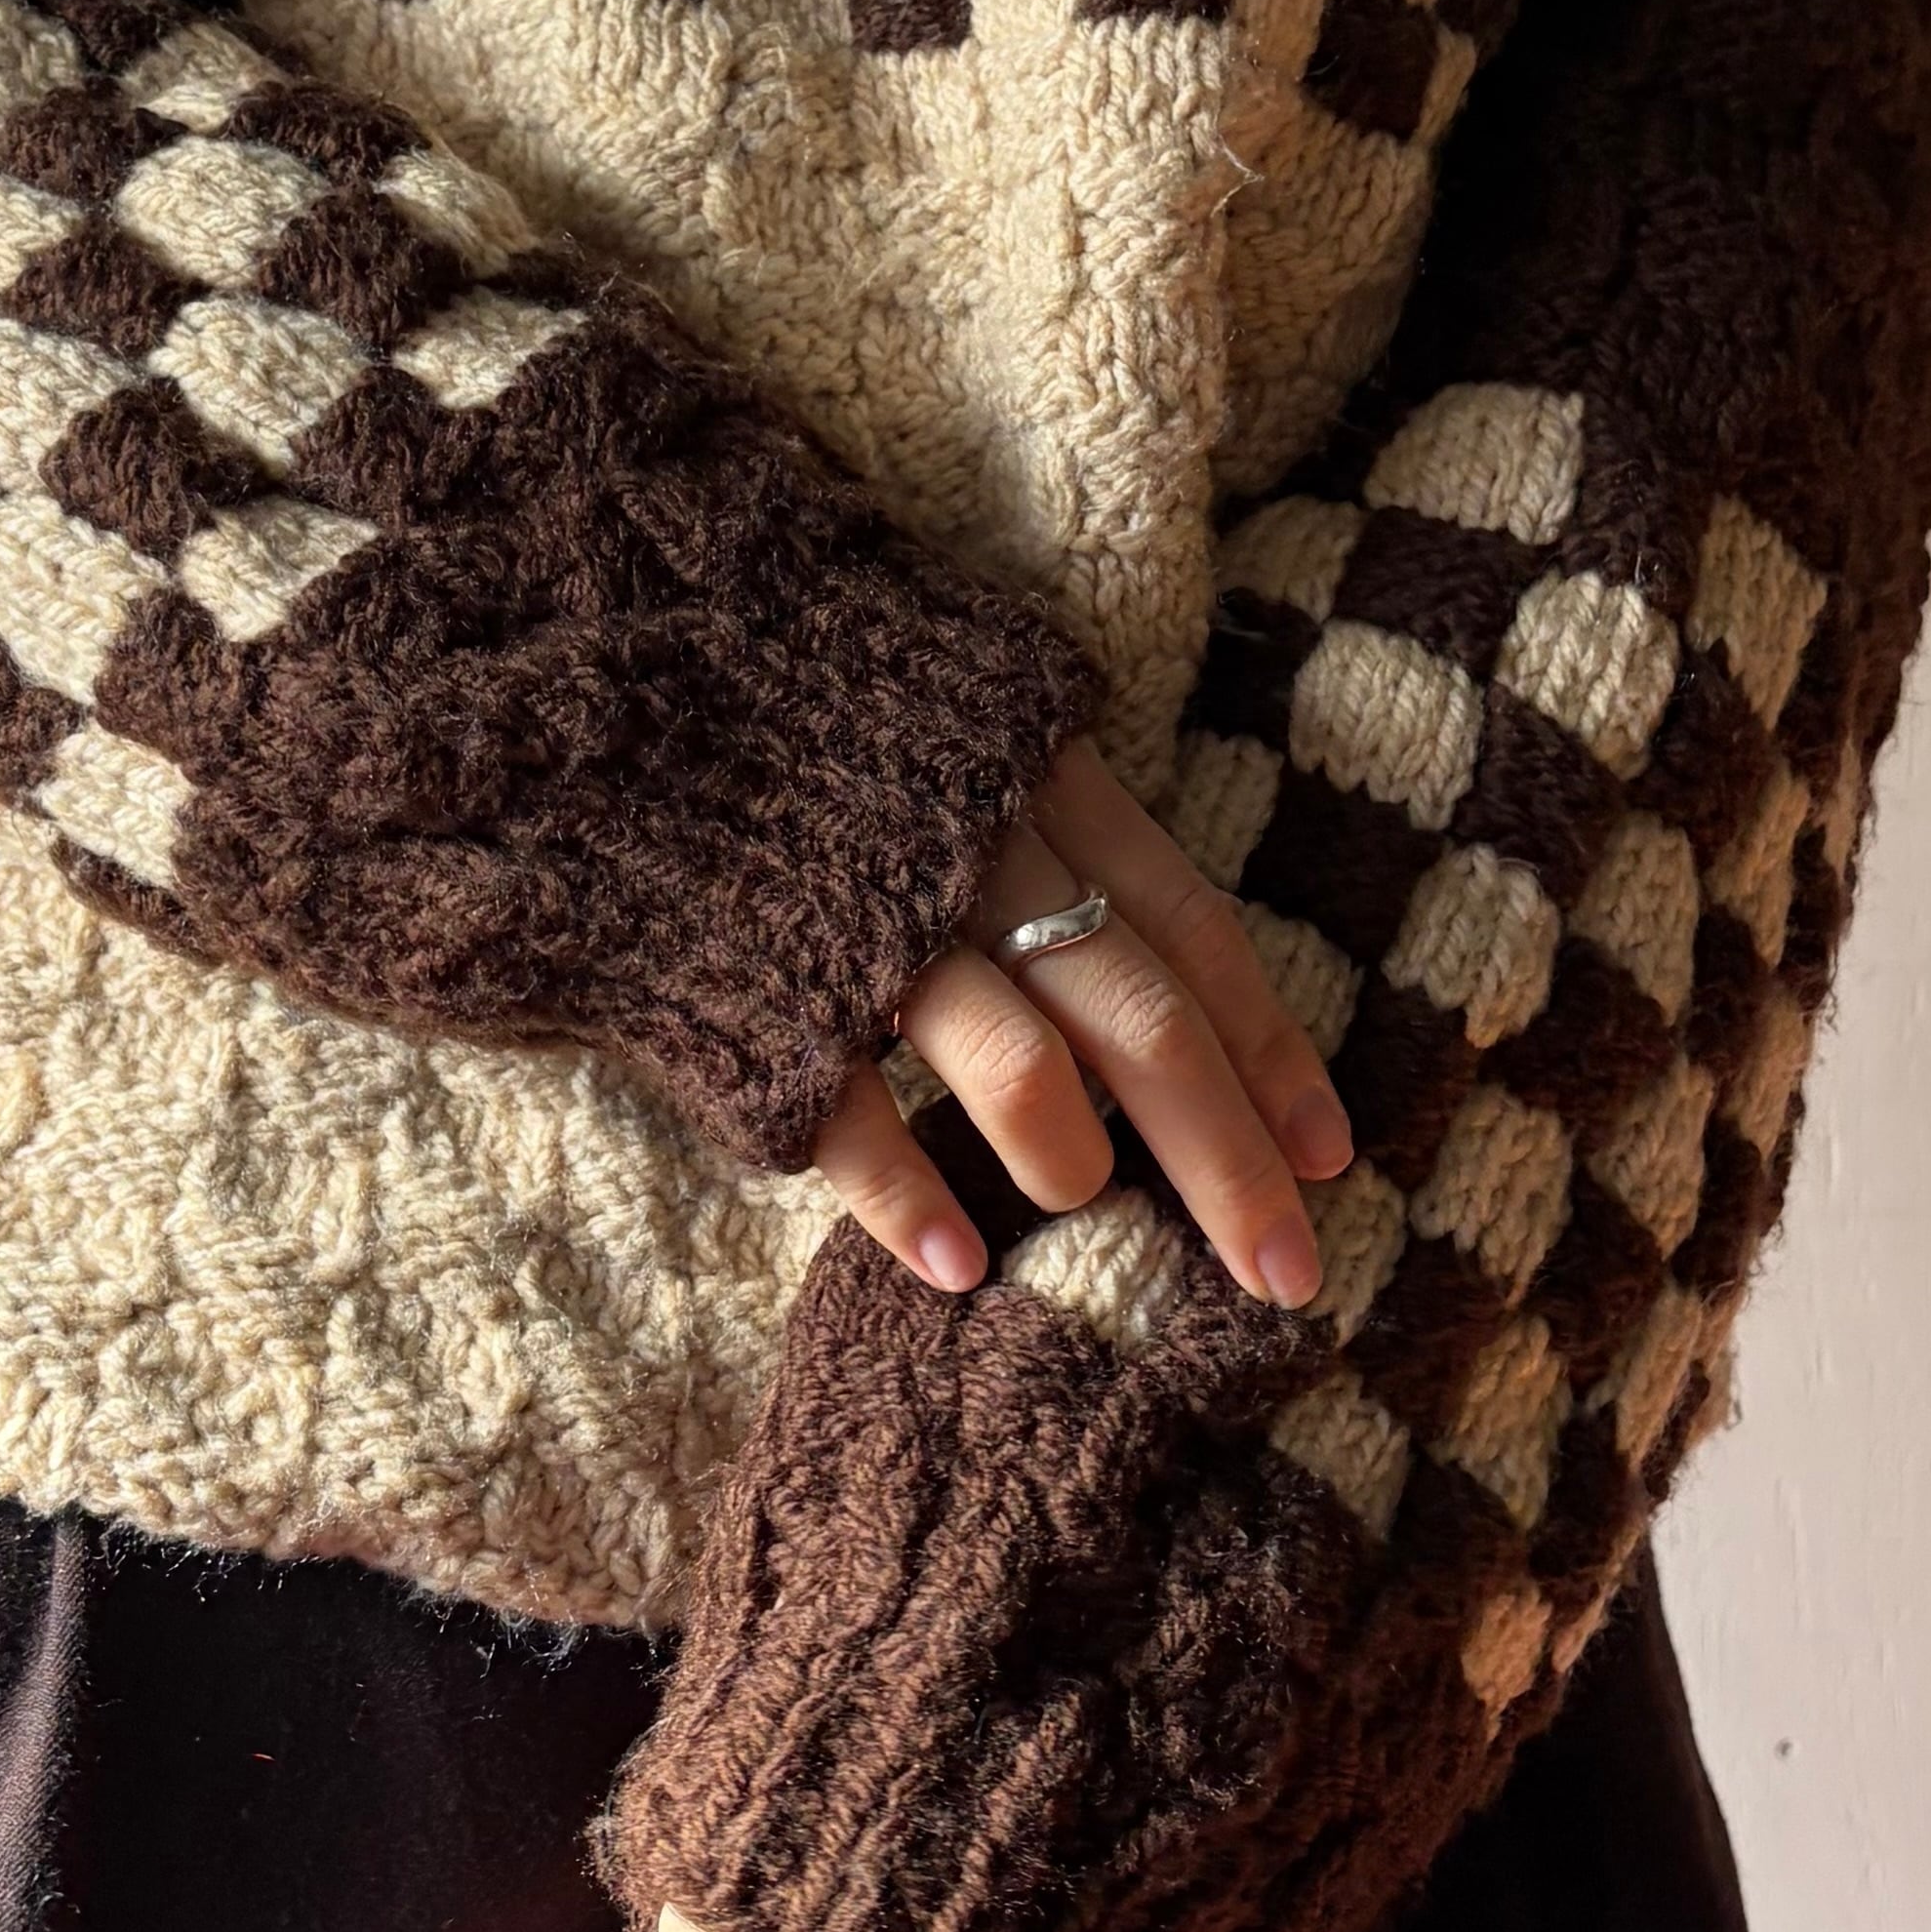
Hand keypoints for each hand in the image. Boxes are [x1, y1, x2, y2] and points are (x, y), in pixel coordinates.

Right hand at [810, 733, 1353, 1303]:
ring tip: (1086, 1215)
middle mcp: (977, 846)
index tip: (1335, 1155)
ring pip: (1024, 1065)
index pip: (1190, 927)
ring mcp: (871, 917)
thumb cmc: (782, 689)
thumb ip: (1033, 808)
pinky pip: (853, 1109)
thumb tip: (1122, 949)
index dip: (1272, 1047)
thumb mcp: (943, 709)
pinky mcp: (764, 980)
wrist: (595, 655)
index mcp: (1034, 772)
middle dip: (1229, 1159)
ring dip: (1074, 1163)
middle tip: (1288, 1275)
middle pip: (1144, 1019)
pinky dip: (907, 1196)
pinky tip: (950, 1265)